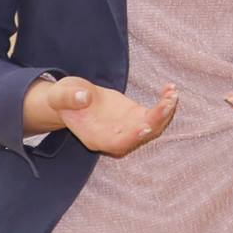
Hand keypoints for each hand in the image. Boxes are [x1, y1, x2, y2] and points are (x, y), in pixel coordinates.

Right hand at [46, 76, 178, 157]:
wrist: (73, 98)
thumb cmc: (64, 98)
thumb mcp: (60, 94)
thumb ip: (69, 98)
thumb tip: (83, 98)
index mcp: (95, 137)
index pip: (117, 143)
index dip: (132, 137)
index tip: (146, 126)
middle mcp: (114, 137)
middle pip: (140, 136)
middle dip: (156, 121)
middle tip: (168, 103)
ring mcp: (127, 128)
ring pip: (152, 127)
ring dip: (165, 112)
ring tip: (172, 94)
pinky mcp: (136, 116)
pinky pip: (154, 114)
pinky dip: (164, 104)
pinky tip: (170, 89)